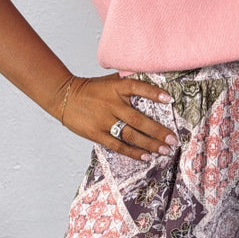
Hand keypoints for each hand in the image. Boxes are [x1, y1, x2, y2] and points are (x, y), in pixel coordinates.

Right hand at [53, 74, 179, 162]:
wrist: (65, 97)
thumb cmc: (91, 89)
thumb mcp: (110, 81)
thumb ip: (128, 81)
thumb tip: (152, 81)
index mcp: (116, 88)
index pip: (137, 88)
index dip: (153, 93)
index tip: (169, 100)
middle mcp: (112, 104)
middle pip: (138, 119)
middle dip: (158, 131)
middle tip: (173, 139)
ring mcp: (104, 120)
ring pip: (131, 135)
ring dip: (150, 144)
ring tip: (165, 150)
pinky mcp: (97, 133)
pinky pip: (118, 145)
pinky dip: (133, 152)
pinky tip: (146, 156)